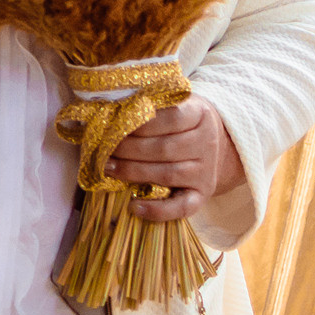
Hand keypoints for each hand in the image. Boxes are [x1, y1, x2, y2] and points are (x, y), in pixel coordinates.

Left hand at [109, 94, 246, 222]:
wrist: (210, 142)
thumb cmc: (176, 121)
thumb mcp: (169, 104)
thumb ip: (146, 105)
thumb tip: (106, 109)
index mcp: (199, 114)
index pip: (172, 116)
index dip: (141, 121)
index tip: (115, 122)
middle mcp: (206, 143)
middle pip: (165, 148)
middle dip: (129, 148)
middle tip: (104, 148)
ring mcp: (205, 171)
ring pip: (168, 174)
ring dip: (133, 172)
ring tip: (107, 168)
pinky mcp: (202, 195)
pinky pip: (182, 207)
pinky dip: (158, 210)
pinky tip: (134, 206)